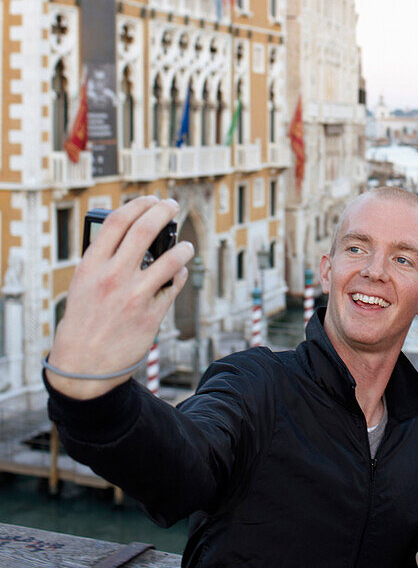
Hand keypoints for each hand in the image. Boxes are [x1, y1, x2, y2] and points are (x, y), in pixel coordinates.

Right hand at [47, 197, 193, 398]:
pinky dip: (181, 275)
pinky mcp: (151, 316)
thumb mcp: (82, 284)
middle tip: (172, 206)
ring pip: (171, 258)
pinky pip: (175, 286)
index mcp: (91, 266)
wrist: (83, 367)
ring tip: (185, 245)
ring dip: (183, 247)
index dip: (138, 204)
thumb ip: (104, 259)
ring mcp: (134, 296)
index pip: (117, 221)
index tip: (150, 199)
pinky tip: (180, 272)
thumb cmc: (83, 322)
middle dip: (164, 210)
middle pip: (145, 230)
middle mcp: (113, 277)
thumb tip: (133, 233)